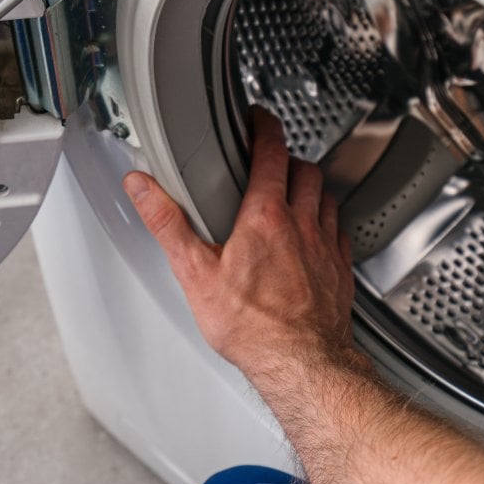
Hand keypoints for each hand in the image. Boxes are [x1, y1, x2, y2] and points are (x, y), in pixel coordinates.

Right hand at [123, 107, 356, 378]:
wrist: (301, 364)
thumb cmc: (252, 327)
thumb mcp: (195, 274)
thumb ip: (168, 224)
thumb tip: (143, 189)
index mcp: (265, 218)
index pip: (271, 152)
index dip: (264, 128)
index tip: (258, 119)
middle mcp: (301, 225)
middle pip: (304, 170)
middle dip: (288, 158)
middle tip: (273, 160)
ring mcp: (325, 247)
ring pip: (326, 198)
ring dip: (311, 188)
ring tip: (294, 193)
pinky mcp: (340, 271)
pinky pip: (339, 232)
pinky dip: (327, 223)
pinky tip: (316, 235)